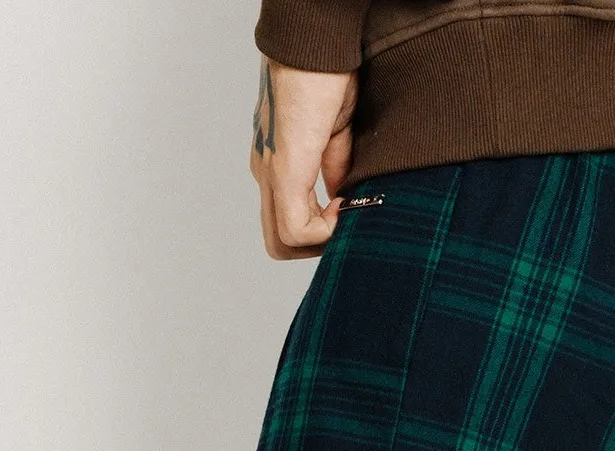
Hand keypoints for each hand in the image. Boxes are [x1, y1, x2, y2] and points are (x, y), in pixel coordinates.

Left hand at [251, 59, 357, 260]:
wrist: (316, 40)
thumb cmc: (326, 73)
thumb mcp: (335, 133)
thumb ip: (335, 169)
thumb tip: (344, 201)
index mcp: (277, 163)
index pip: (287, 225)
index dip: (321, 232)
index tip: (349, 208)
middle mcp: (265, 172)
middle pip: (279, 244)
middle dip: (319, 246)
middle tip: (348, 222)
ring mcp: (270, 172)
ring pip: (282, 242)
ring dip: (322, 240)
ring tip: (347, 210)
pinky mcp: (283, 169)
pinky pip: (295, 227)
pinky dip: (325, 229)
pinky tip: (344, 202)